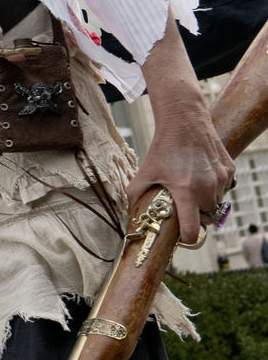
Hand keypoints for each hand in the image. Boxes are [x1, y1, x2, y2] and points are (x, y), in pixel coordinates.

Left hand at [130, 99, 232, 244]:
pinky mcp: (229, 170)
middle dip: (197, 216)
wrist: (184, 122)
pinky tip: (201, 176)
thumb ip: (135, 193)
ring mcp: (221, 179)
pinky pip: (224, 188)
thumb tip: (129, 211)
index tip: (182, 238)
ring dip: (206, 201)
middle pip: (207, 216)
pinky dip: (215, 188)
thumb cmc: (164, 148)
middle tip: (185, 208)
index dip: (188, 237)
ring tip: (191, 189)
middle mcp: (207, 188)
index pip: (192, 229)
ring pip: (217, 202)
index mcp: (186, 192)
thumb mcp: (146, 171)